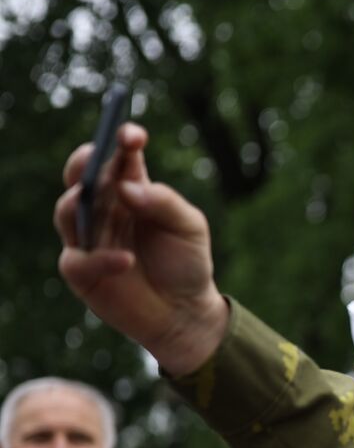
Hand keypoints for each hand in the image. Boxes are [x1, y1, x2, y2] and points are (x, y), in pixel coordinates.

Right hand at [54, 122, 227, 374]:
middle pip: (82, 176)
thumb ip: (164, 203)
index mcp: (132, 189)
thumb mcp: (189, 228)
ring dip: (83, 204)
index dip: (120, 139)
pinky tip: (127, 260)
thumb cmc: (187, 263)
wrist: (185, 312)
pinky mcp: (82, 271)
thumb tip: (126, 186)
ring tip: (104, 202)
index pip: (119, 156)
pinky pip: (80, 259)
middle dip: (84, 162)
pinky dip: (102, 258)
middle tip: (97, 156)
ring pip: (68, 210)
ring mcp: (88, 238)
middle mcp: (105, 208)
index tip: (131, 135)